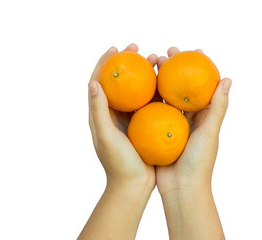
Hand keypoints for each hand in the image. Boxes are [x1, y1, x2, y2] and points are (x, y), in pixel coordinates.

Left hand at [88, 44, 157, 190]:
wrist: (133, 185)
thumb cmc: (118, 163)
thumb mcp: (106, 136)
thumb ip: (98, 111)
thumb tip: (93, 82)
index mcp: (101, 114)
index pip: (99, 82)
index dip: (105, 62)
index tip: (117, 48)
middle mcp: (114, 114)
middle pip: (120, 81)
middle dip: (128, 63)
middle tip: (140, 49)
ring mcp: (130, 119)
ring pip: (137, 90)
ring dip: (145, 73)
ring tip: (157, 60)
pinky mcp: (144, 125)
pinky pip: (150, 103)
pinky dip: (157, 90)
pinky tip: (168, 83)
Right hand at [156, 47, 231, 195]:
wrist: (181, 189)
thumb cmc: (199, 162)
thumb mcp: (209, 133)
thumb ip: (218, 107)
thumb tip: (227, 78)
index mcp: (204, 116)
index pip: (203, 85)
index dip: (200, 66)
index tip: (193, 50)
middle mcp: (188, 118)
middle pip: (182, 86)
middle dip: (175, 68)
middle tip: (166, 53)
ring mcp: (172, 124)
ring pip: (165, 96)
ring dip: (159, 79)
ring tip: (150, 63)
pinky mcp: (157, 132)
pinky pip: (151, 111)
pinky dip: (146, 98)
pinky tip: (137, 86)